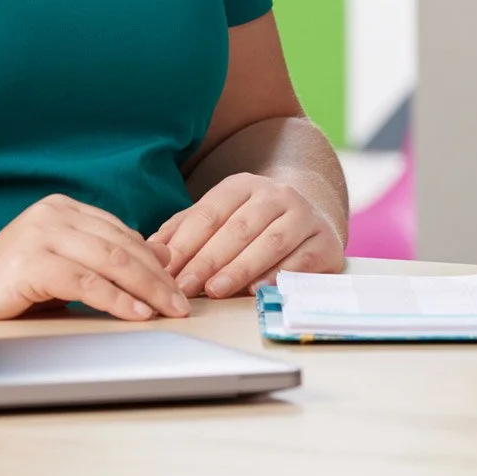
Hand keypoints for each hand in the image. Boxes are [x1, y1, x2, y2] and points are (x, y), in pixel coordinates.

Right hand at [0, 195, 189, 328]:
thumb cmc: (5, 293)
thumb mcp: (61, 269)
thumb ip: (101, 260)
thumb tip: (162, 257)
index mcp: (59, 208)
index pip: (121, 231)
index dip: (155, 260)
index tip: (179, 286)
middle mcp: (51, 212)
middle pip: (122, 244)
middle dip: (158, 276)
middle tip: (183, 304)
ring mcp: (40, 233)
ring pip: (111, 260)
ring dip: (147, 289)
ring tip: (170, 310)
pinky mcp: (30, 261)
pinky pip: (87, 281)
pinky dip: (118, 299)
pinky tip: (137, 314)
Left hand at [148, 173, 344, 298]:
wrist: (310, 220)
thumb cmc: (253, 226)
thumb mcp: (218, 219)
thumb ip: (184, 231)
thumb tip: (150, 250)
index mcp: (242, 186)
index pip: (209, 214)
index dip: (185, 244)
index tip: (165, 272)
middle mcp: (275, 195)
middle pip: (237, 228)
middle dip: (208, 260)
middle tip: (185, 287)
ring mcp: (304, 216)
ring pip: (269, 241)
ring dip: (240, 267)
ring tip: (216, 290)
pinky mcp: (326, 241)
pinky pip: (301, 259)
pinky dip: (279, 274)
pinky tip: (258, 289)